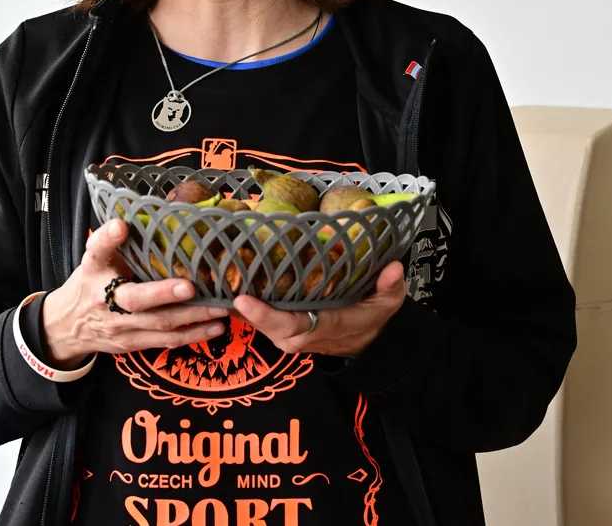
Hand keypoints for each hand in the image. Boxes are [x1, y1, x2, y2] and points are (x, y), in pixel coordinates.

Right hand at [41, 218, 227, 368]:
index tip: (121, 226)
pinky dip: (192, 336)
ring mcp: (121, 327)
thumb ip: (111, 240)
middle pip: (136, 299)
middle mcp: (106, 301)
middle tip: (193, 286)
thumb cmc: (90, 283)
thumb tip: (129, 219)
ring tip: (221, 308)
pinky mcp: (133, 344)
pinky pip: (165, 341)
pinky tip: (216, 328)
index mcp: (95, 272)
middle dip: (165, 294)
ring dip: (193, 318)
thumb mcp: (94, 259)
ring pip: (159, 324)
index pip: (97, 252)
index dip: (108, 239)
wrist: (67, 327)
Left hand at [232, 261, 407, 358]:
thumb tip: (393, 267)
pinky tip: (226, 291)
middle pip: (269, 328)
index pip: (294, 324)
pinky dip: (245, 311)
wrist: (369, 343)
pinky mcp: (285, 332)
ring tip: (218, 287)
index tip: (243, 301)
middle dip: (245, 313)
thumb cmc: (374, 317)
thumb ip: (390, 286)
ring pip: (262, 327)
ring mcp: (293, 336)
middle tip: (222, 289)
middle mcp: (306, 335)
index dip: (267, 315)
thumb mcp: (389, 303)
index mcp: (329, 326)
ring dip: (240, 312)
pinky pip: (262, 324)